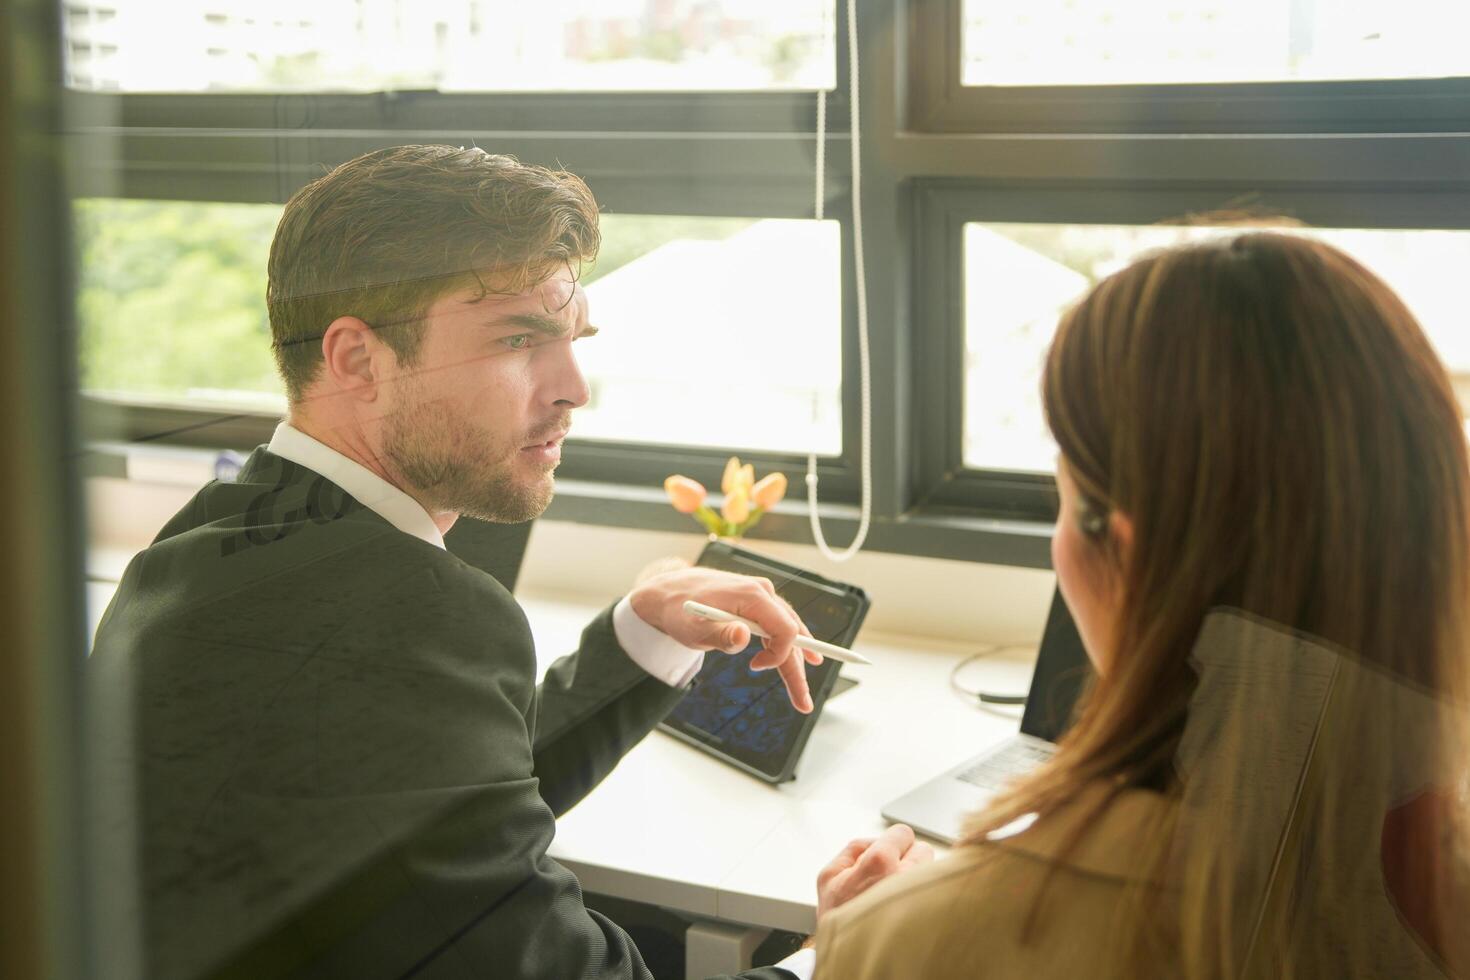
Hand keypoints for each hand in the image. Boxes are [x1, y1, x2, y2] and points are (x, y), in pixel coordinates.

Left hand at [628, 565, 821, 712]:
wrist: (667, 593)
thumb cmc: (679, 611)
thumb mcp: (695, 629)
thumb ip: (721, 634)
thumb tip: (743, 636)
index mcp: (752, 595)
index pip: (785, 629)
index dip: (779, 654)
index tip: (755, 667)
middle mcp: (762, 591)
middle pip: (790, 634)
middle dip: (797, 670)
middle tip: (804, 704)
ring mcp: (760, 595)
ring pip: (786, 632)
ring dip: (794, 663)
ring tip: (801, 694)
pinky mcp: (754, 603)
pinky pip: (776, 626)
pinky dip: (785, 647)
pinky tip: (803, 658)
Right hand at [815, 824, 933, 921]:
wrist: (848, 954)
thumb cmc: (838, 918)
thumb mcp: (829, 876)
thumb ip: (854, 849)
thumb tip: (876, 840)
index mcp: (880, 863)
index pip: (903, 833)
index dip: (893, 842)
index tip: (887, 853)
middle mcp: (906, 878)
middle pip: (923, 849)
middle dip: (909, 858)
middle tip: (892, 874)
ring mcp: (921, 897)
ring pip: (932, 871)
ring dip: (919, 877)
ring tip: (898, 893)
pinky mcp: (930, 914)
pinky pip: (934, 894)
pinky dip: (925, 895)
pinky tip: (907, 907)